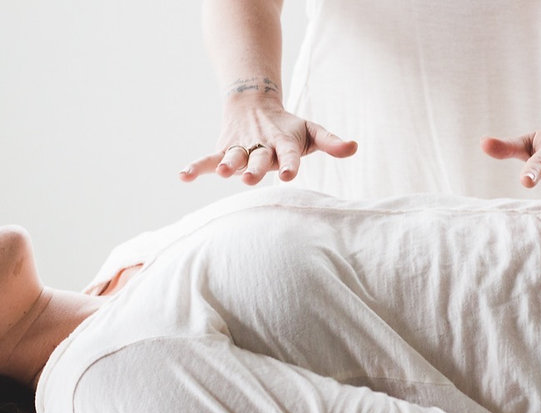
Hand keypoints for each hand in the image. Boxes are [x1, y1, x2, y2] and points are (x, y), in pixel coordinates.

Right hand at [179, 95, 356, 185]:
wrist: (254, 103)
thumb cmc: (289, 127)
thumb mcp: (312, 131)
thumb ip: (332, 142)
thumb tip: (354, 147)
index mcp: (284, 142)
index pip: (289, 154)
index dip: (289, 163)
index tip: (289, 175)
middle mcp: (261, 146)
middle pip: (258, 158)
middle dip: (255, 168)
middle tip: (250, 178)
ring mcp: (241, 147)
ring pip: (233, 157)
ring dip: (227, 165)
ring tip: (222, 174)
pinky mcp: (224, 150)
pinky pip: (208, 160)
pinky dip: (196, 167)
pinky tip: (183, 177)